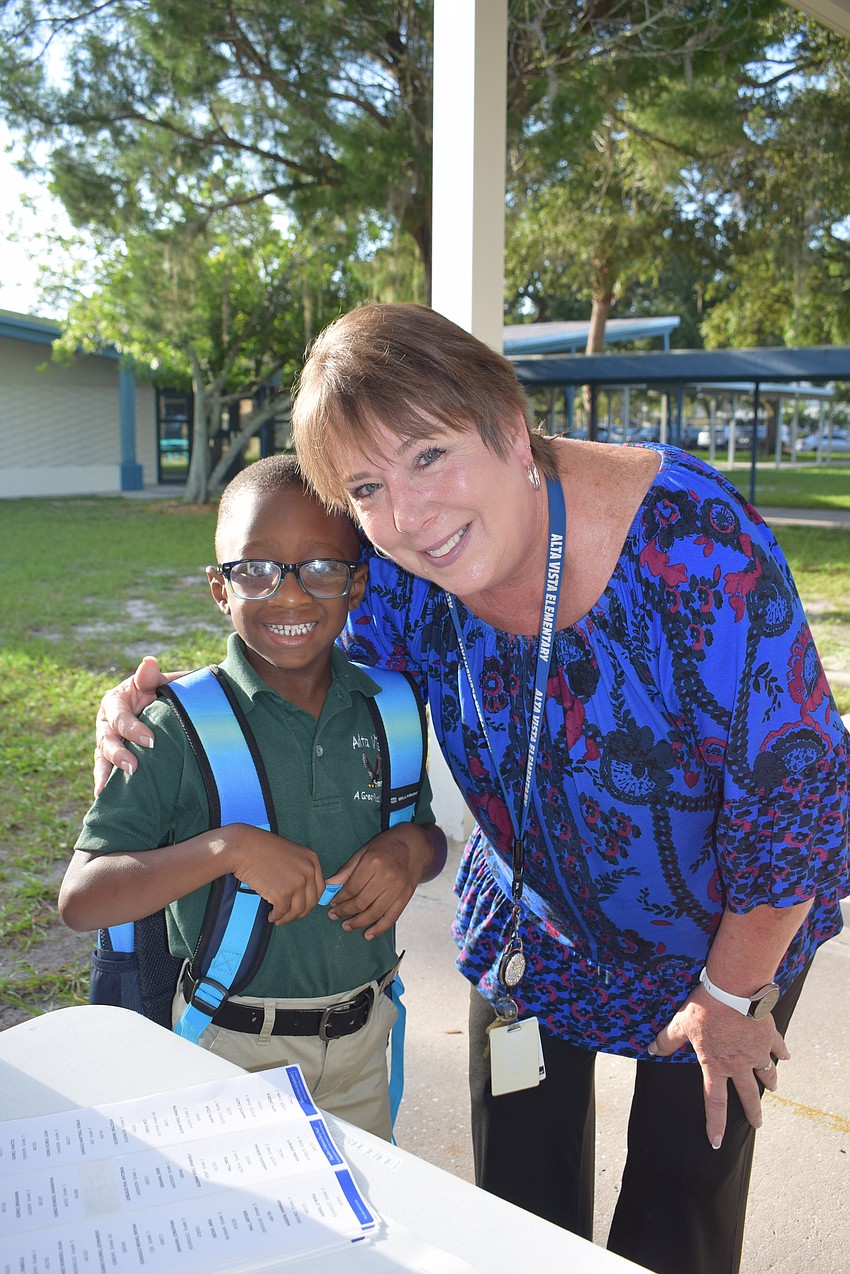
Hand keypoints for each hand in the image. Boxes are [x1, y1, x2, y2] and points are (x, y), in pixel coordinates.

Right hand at [93, 657, 180, 794]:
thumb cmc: (157, 691)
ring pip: (101, 757)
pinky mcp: (109, 757)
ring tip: (106, 791)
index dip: (133, 729)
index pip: (120, 716)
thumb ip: (150, 676)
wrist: (159, 706)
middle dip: (118, 754)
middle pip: (107, 739)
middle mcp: (106, 722)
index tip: (151, 741)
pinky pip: (104, 771)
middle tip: (133, 767)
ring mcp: (105, 740)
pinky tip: (102, 798)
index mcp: (115, 701)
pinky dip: (103, 783)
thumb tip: (149, 662)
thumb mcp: (154, 681)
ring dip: (106, 773)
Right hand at [226, 824, 323, 924]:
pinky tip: (271, 916)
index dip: (311, 900)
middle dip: (300, 912)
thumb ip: (301, 869)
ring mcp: (296, 883)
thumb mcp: (291, 854)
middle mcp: (308, 871)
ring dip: (288, 918)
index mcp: (312, 859)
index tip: (303, 906)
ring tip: (279, 918)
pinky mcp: (283, 894)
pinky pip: (282, 912)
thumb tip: (303, 892)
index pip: (320, 888)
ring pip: (298, 910)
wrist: (243, 848)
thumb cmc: (262, 849)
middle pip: (311, 902)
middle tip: (290, 915)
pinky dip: (276, 917)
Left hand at [325, 824, 439, 939]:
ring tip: (346, 926)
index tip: (332, 903)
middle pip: (361, 902)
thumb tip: (329, 885)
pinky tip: (368, 934)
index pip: (352, 888)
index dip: (340, 898)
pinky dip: (379, 929)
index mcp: (374, 863)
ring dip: (358, 922)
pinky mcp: (406, 897)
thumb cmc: (386, 846)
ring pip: (374, 913)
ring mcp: (398, 889)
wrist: (414, 845)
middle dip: (345, 912)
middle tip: (334, 916)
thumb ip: (347, 870)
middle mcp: (386, 877)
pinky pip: (391, 918)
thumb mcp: (364, 852)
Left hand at [649, 984, 789, 1148]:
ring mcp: (757, 1051)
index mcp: (716, 1065)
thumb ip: (667, 1040)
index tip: (718, 1143)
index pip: (715, 1102)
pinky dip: (782, 1053)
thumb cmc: (705, 1007)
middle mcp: (739, 1064)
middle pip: (748, 1095)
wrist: (734, 990)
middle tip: (758, 1125)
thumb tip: (652, 1049)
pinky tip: (786, 1056)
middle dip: (753, 1112)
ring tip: (773, 1088)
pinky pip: (778, 1048)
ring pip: (767, 1073)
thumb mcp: (681, 1023)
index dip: (715, 1124)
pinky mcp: (769, 1036)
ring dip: (770, 1082)